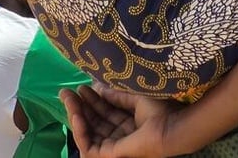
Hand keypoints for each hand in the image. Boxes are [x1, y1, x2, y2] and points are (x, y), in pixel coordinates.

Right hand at [62, 84, 177, 157]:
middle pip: (95, 121)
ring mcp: (115, 146)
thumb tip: (98, 86)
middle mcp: (122, 134)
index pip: (106, 112)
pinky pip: (88, 145)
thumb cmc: (160, 111)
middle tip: (66, 92)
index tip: (82, 86)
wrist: (171, 126)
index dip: (93, 100)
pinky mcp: (109, 154)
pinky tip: (75, 114)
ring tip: (68, 98)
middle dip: (80, 106)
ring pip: (89, 132)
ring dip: (76, 115)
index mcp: (130, 123)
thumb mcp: (135, 97)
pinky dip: (79, 130)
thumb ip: (116, 95)